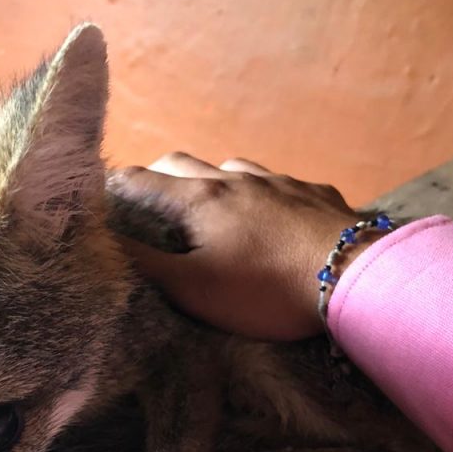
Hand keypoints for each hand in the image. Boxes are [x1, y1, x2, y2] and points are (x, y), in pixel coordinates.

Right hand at [111, 153, 361, 340]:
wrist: (356, 278)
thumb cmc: (265, 289)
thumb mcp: (193, 287)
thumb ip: (144, 263)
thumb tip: (97, 241)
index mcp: (199, 199)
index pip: (140, 179)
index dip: (113, 186)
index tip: (97, 196)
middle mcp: (236, 179)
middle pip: (182, 162)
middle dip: (157, 176)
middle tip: (148, 203)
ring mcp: (280, 182)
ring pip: (232, 166)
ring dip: (211, 179)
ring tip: (211, 206)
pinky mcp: (316, 194)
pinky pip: (280, 182)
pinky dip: (261, 191)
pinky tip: (273, 213)